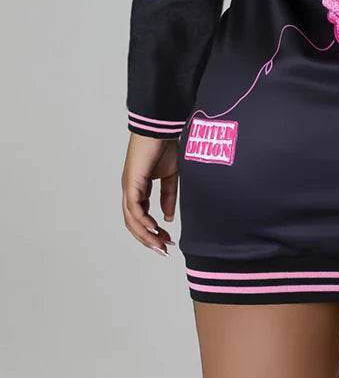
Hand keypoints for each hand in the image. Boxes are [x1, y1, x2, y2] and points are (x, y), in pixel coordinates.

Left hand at [121, 132, 178, 255]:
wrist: (160, 127)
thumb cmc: (164, 146)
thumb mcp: (170, 175)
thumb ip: (168, 196)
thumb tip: (168, 217)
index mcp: (139, 188)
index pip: (141, 217)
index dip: (153, 231)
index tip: (168, 241)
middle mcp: (130, 190)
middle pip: (134, 223)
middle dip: (149, 238)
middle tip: (164, 250)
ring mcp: (129, 187)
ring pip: (132, 219)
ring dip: (146, 234)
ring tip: (160, 244)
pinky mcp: (131, 183)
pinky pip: (134, 208)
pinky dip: (144, 221)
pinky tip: (155, 228)